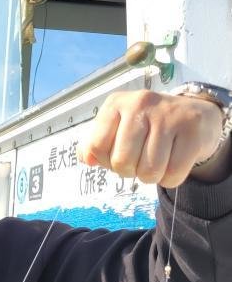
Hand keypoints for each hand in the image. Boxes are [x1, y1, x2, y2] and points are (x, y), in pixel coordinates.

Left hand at [77, 89, 224, 187]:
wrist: (195, 116)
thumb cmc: (147, 127)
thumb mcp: (117, 129)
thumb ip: (94, 145)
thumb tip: (86, 159)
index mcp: (116, 103)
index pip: (96, 147)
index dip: (106, 161)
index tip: (119, 153)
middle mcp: (141, 103)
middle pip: (121, 162)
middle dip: (129, 171)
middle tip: (141, 159)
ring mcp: (168, 115)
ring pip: (148, 172)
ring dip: (151, 177)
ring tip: (157, 160)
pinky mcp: (192, 130)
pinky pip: (173, 174)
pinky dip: (170, 178)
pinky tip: (173, 161)